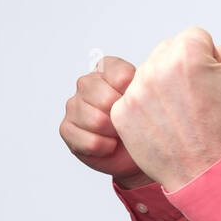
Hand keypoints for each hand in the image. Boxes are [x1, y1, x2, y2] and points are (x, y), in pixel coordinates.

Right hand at [59, 55, 152, 186]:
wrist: (138, 151)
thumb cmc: (146, 122)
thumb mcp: (153, 99)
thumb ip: (148, 85)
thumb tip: (149, 79)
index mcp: (108, 69)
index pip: (120, 75)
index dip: (134, 95)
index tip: (141, 103)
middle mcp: (87, 83)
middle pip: (105, 99)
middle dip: (122, 117)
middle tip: (129, 122)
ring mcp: (74, 105)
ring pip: (96, 120)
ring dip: (113, 133)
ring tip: (120, 133)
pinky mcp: (67, 128)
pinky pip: (89, 141)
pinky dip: (104, 148)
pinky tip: (109, 145)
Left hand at [109, 27, 220, 192]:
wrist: (214, 175)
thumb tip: (207, 51)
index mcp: (187, 54)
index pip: (194, 38)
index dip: (208, 60)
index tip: (212, 84)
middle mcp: (156, 68)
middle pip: (168, 53)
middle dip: (181, 71)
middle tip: (197, 102)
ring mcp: (135, 92)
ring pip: (150, 75)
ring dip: (163, 89)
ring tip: (183, 117)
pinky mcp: (122, 114)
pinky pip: (135, 98)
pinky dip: (149, 109)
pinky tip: (167, 126)